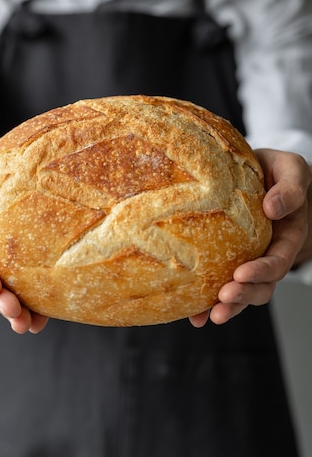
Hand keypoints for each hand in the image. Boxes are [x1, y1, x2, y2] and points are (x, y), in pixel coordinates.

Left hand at [190, 148, 310, 327]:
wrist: (264, 172)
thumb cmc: (280, 171)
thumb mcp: (292, 170)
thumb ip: (290, 189)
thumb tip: (272, 208)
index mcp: (287, 235)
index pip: (278, 260)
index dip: (262, 271)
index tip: (242, 273)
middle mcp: (269, 252)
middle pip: (261, 285)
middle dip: (243, 295)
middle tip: (223, 298)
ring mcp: (250, 258)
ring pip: (243, 291)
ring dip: (228, 306)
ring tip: (209, 316)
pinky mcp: (229, 257)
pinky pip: (221, 282)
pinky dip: (208, 301)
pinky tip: (193, 314)